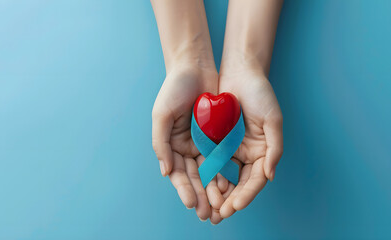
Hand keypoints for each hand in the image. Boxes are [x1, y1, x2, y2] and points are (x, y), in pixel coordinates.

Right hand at [152, 65, 217, 219]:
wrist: (194, 67)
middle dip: (200, 196)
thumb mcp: (161, 115)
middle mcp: (186, 148)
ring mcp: (203, 143)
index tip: (192, 203)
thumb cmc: (173, 90)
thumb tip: (166, 172)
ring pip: (209, 172)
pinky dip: (225, 172)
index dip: (184, 189)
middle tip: (207, 214)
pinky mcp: (218, 137)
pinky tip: (230, 186)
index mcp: (171, 145)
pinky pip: (222, 158)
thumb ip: (160, 144)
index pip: (178, 173)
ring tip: (220, 207)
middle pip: (194, 177)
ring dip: (213, 190)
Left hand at [217, 67, 282, 217]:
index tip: (235, 206)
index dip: (246, 195)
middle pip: (238, 183)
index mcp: (262, 152)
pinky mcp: (215, 141)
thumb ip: (275, 149)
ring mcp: (230, 149)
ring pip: (223, 176)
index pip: (254, 180)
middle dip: (229, 200)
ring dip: (215, 193)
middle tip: (218, 216)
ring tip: (207, 209)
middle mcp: (246, 154)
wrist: (240, 72)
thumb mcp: (273, 120)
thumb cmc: (261, 94)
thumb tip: (270, 176)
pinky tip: (199, 187)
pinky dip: (206, 176)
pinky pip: (210, 161)